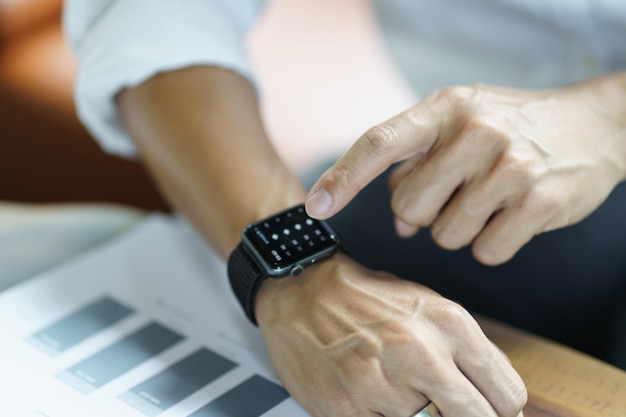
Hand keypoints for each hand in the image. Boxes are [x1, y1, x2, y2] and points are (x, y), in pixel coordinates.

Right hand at [255, 253, 526, 416]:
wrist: (301, 290)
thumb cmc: (365, 298)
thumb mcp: (427, 305)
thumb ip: (465, 351)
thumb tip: (501, 397)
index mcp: (448, 323)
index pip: (507, 394)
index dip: (502, 409)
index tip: (490, 409)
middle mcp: (419, 353)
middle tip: (449, 408)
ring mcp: (382, 386)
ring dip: (421, 416)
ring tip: (402, 394)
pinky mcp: (347, 410)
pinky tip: (377, 402)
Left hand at [306, 76, 625, 264]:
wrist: (591, 124)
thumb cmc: (509, 127)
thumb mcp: (458, 125)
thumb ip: (418, 167)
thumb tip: (398, 224)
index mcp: (443, 108)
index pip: (378, 143)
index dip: (342, 178)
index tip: (314, 208)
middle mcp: (474, 132)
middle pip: (409, 207)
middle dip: (423, 211)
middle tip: (456, 190)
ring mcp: (509, 165)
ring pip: (445, 234)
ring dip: (460, 227)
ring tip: (489, 198)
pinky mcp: (539, 200)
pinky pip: (486, 251)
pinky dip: (492, 243)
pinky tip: (512, 215)